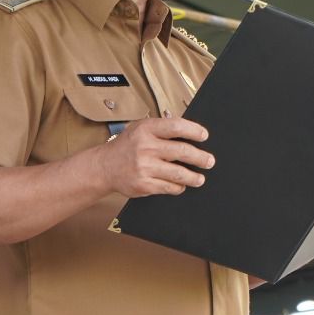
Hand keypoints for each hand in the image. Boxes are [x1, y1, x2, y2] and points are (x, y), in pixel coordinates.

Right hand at [95, 117, 213, 197]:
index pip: (176, 127)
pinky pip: (169, 187)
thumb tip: (190, 133)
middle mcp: (145, 148)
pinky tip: (181, 185)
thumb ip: (161, 129)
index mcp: (146, 129)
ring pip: (179, 173)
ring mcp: (144, 168)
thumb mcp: (140, 129)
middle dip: (200, 157)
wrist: (104, 167)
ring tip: (200, 178)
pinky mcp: (144, 185)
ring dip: (194, 177)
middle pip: (182, 151)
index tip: (204, 136)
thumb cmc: (126, 146)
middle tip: (209, 161)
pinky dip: (178, 187)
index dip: (194, 130)